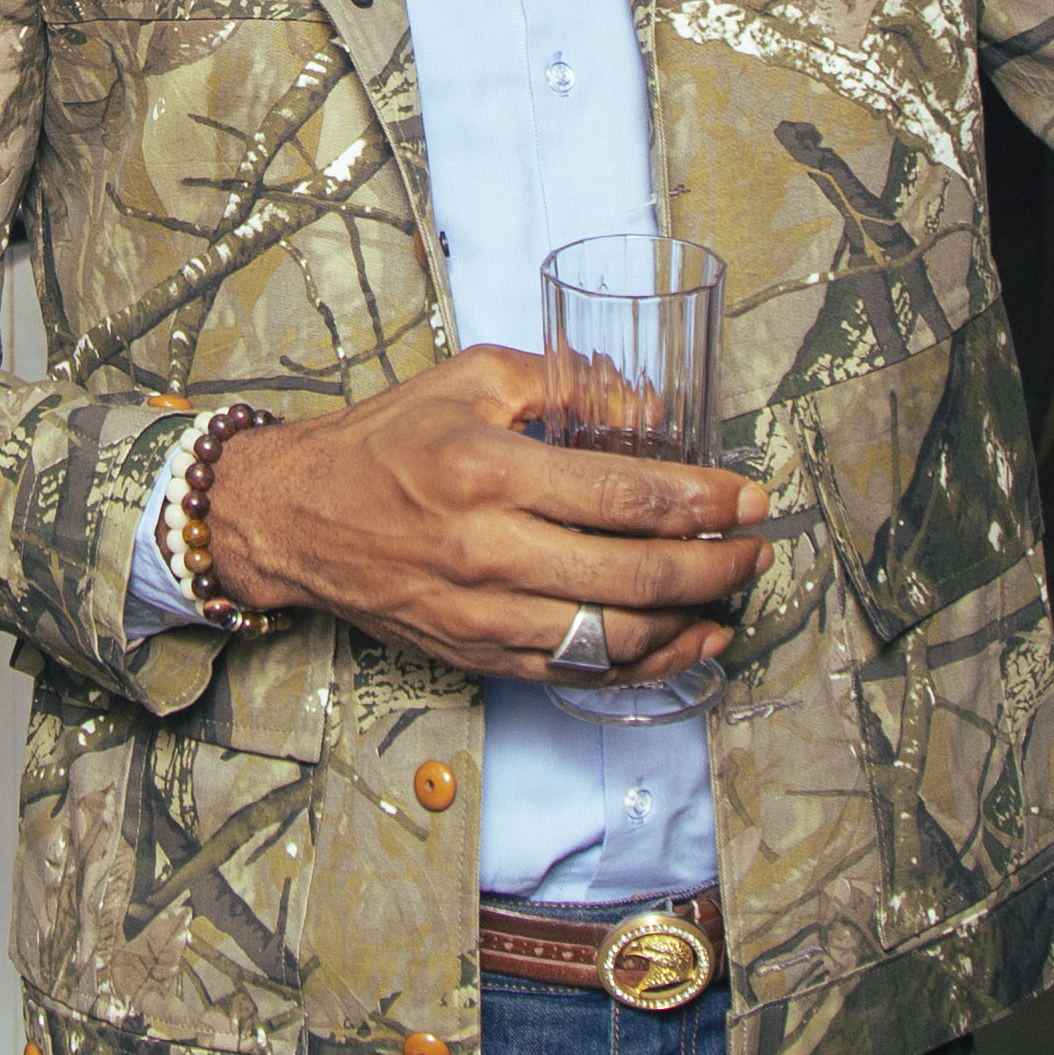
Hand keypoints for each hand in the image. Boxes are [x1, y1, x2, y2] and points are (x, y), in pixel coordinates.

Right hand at [202, 346, 769, 686]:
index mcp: (490, 472)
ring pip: (614, 637)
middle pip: (635, 574)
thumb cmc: (384, 443)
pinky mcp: (479, 655)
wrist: (296, 519)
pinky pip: (578, 674)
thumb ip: (567, 382)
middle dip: (715, 564)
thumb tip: (649, 407)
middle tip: (757, 547)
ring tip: (732, 594)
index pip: (625, 496)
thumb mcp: (472, 381)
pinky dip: (643, 666)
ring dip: (690, 622)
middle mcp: (489, 550)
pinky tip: (685, 643)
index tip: (750, 496)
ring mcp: (484, 614)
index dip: (703, 501)